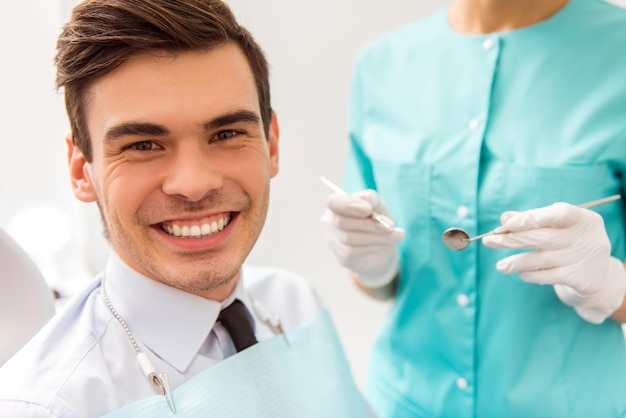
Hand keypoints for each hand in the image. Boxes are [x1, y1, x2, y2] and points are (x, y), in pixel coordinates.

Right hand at [321, 190, 404, 287]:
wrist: (382, 249)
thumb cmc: (377, 220)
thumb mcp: (377, 205)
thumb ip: (370, 199)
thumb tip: (366, 204)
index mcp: (337, 205)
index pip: (333, 202)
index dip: (348, 205)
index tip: (368, 209)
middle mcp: (330, 222)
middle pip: (342, 222)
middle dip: (369, 224)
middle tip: (391, 225)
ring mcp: (333, 241)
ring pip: (350, 239)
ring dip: (377, 236)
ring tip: (396, 235)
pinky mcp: (342, 257)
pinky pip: (354, 252)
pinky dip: (373, 247)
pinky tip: (384, 244)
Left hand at [482, 202, 625, 323]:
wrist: (599, 276)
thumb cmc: (570, 244)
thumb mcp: (557, 228)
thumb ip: (532, 220)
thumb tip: (504, 217)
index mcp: (583, 218)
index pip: (557, 213)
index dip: (530, 218)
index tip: (505, 224)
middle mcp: (588, 237)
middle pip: (544, 237)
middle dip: (512, 239)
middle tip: (489, 241)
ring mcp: (586, 259)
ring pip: (543, 259)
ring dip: (516, 262)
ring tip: (501, 266)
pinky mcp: (582, 279)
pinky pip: (549, 276)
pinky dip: (531, 274)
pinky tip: (520, 273)